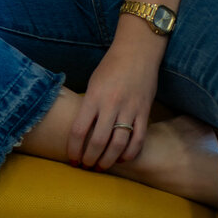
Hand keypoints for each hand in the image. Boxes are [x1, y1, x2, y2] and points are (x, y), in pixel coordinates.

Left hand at [66, 40, 160, 170]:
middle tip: (86, 166)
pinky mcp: (145, 111)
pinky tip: (122, 158)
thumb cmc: (111, 66)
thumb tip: (83, 131)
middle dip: (89, 159)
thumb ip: (89, 106)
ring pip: (118, 145)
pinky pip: (138, 139)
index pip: (79, 130)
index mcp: (94, 96)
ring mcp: (130, 108)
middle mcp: (111, 104)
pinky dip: (129, 153)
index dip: (74, 149)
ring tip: (101, 166)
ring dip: (108, 160)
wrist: (137, 51)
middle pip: (98, 142)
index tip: (72, 158)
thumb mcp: (94, 83)